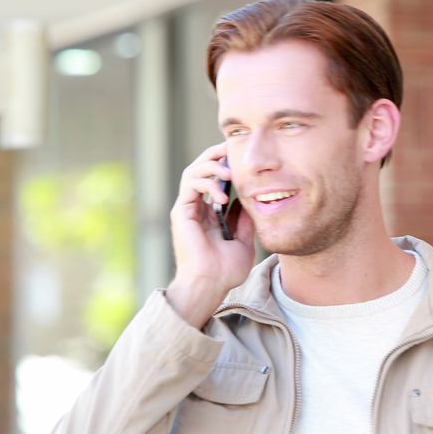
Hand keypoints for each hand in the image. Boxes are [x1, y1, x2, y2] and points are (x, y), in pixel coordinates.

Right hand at [165, 142, 255, 328]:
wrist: (211, 284)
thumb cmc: (226, 270)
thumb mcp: (245, 240)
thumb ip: (245, 219)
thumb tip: (251, 199)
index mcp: (210, 213)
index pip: (215, 178)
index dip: (226, 164)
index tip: (243, 157)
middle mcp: (196, 207)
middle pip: (202, 168)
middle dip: (217, 155)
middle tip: (233, 149)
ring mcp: (187, 208)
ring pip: (193, 171)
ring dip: (212, 166)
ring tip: (230, 173)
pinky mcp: (181, 212)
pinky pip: (190, 184)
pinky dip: (207, 183)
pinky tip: (223, 195)